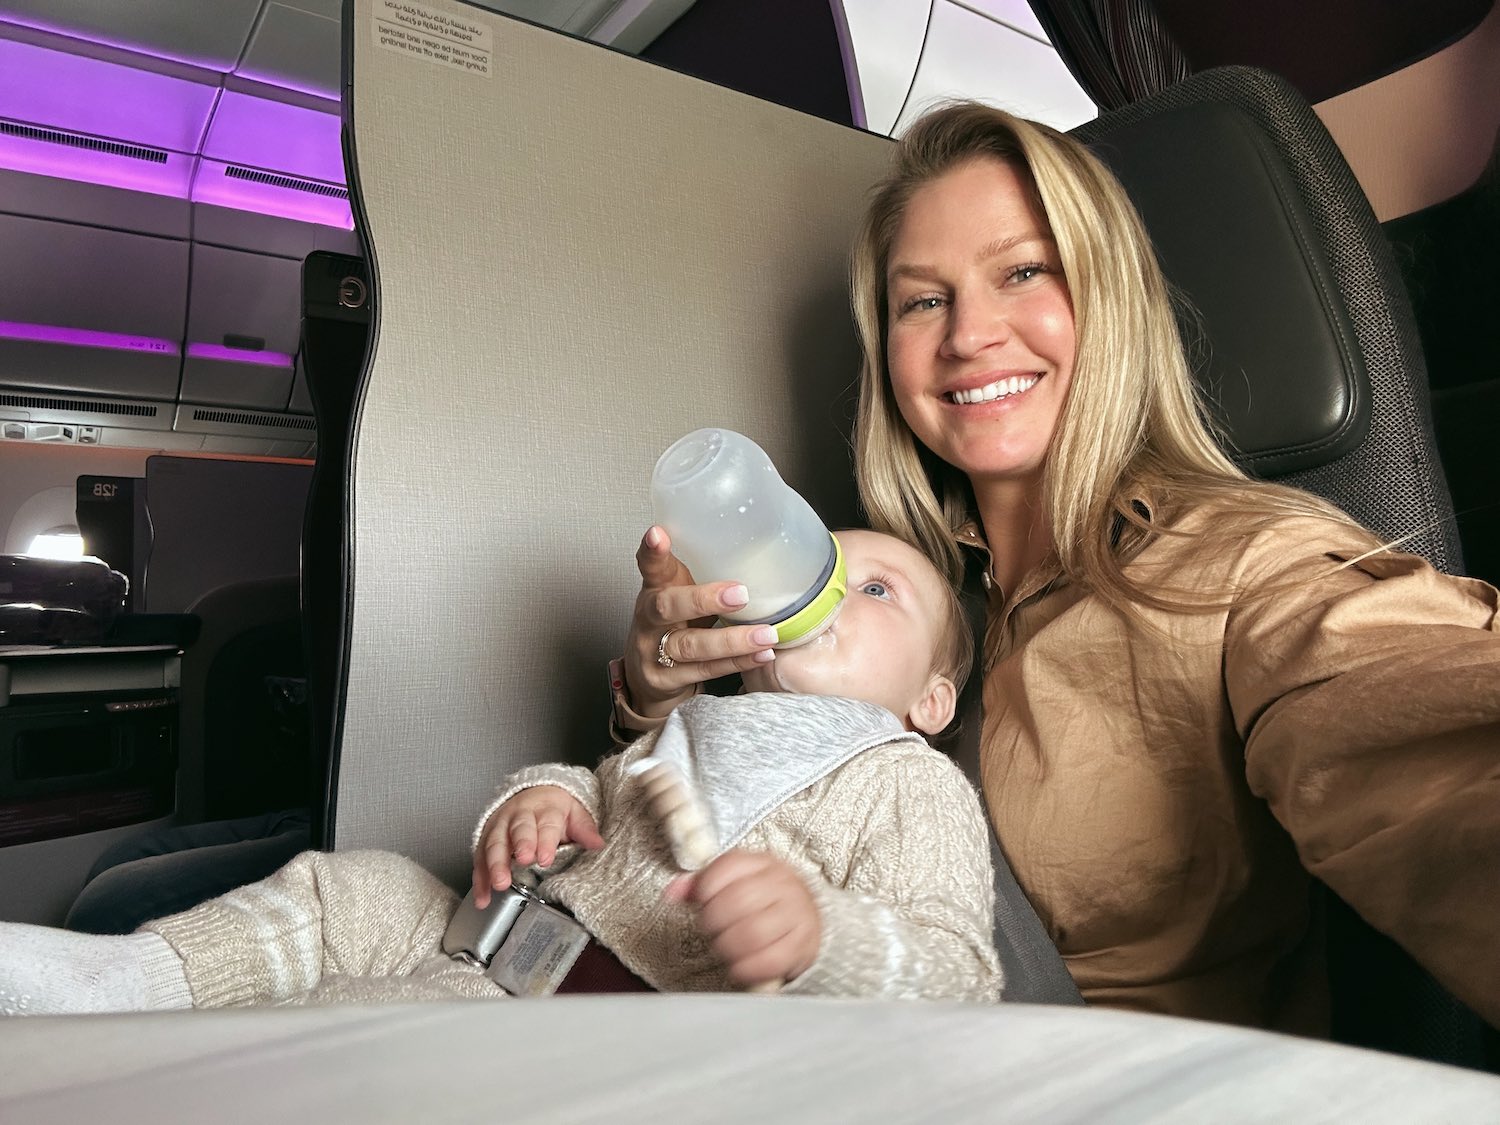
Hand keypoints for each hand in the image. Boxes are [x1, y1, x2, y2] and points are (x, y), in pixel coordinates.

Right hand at [472, 786, 604, 907]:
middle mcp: (518, 815)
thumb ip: (584, 829)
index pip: (545, 824)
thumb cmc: (554, 808)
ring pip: (494, 843)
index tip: (546, 858)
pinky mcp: (485, 840)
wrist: (533, 793)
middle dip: (519, 845)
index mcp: (544, 808)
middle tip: (523, 861)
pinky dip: (480, 879)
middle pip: (517, 830)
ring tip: (500, 883)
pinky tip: (483, 897)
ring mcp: (500, 826)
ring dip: (495, 864)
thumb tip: (597, 843)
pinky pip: (480, 858)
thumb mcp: (574, 813)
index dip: (545, 841)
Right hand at [623, 526, 779, 720]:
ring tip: (766, 634)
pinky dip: (736, 663)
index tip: (658, 534)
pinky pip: (705, 670)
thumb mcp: (679, 593)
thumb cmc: (673, 624)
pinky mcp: (665, 679)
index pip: (650, 566)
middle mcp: (649, 619)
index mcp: (654, 590)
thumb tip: (757, 550)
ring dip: (732, 640)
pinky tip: (761, 654)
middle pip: (667, 607)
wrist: (648, 674)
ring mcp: (654, 652)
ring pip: (691, 645)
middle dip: (703, 599)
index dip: (652, 551)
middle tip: (739, 593)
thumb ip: (701, 573)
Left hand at [665, 850, 820, 987]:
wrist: (805, 921)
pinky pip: (771, 960)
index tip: (702, 903)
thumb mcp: (733, 883)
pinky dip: (747, 968)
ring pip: (752, 933)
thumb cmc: (762, 902)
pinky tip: (739, 966)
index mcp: (763, 863)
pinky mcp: (803, 944)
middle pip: (737, 901)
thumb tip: (673, 891)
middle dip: (714, 922)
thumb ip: (700, 885)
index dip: (705, 889)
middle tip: (712, 930)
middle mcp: (783, 884)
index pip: (728, 867)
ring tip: (724, 948)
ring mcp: (797, 914)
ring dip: (728, 947)